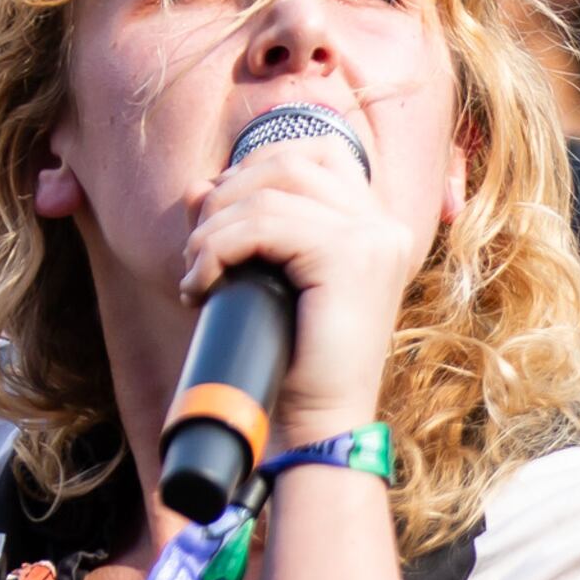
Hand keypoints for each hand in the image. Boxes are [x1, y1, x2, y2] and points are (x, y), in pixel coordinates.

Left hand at [177, 128, 427, 446]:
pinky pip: (264, 226)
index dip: (258, 166)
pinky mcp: (349, 256)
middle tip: (197, 251)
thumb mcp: (270, 280)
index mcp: (377, 226)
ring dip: (214, 228)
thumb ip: (247, 228)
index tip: (220, 215)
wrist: (318, 427)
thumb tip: (201, 186)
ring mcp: (372, 238)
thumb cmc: (295, 361)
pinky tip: (200, 285)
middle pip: (288, 164)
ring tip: (195, 272)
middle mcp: (384, 225)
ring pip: (269, 194)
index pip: (318, 153)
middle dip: (226, 197)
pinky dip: (218, 249)